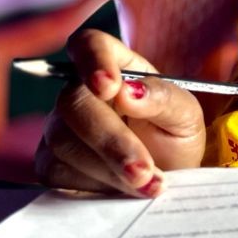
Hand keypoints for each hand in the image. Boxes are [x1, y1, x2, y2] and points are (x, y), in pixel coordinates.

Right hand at [34, 29, 205, 196]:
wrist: (169, 179)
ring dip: (110, 169)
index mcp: (117, 66)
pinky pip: (59, 172)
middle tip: (142, 169)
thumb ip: (162, 98)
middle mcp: (81, 92)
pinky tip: (125, 193)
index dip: (93, 60)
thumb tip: (127, 92)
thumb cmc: (176, 137)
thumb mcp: (185, 115)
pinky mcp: (52, 163)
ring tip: (148, 184)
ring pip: (65, 142)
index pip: (89, 45)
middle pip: (74, 102)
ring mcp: (61, 128)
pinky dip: (97, 186)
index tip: (109, 88)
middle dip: (111, 140)